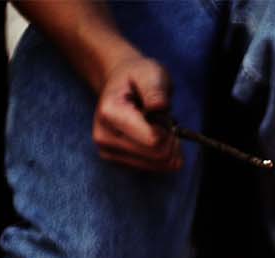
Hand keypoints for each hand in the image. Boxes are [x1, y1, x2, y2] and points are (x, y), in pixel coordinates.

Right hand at [93, 53, 180, 170]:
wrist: (120, 85)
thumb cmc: (137, 77)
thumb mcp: (150, 73)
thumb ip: (154, 89)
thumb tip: (159, 106)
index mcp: (110, 114)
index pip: (153, 140)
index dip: (168, 130)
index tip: (164, 115)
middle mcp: (104, 137)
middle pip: (158, 156)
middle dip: (170, 139)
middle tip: (163, 121)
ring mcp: (109, 153)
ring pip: (159, 165)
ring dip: (167, 147)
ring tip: (156, 127)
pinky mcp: (118, 162)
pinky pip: (155, 168)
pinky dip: (162, 155)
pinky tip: (153, 137)